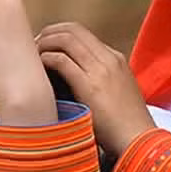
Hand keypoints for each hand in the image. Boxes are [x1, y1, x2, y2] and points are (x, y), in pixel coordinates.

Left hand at [36, 21, 152, 155]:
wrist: (139, 141)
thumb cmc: (125, 125)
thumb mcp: (117, 92)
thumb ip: (99, 79)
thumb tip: (72, 77)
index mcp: (115, 59)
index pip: (82, 33)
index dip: (59, 34)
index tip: (45, 44)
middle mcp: (108, 59)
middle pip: (72, 30)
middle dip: (48, 33)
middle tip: (32, 45)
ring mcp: (100, 70)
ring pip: (65, 40)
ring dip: (44, 44)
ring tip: (31, 55)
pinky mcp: (89, 85)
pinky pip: (61, 61)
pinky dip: (46, 59)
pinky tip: (37, 68)